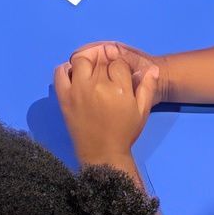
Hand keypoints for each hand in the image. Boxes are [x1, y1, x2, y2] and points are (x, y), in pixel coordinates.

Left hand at [55, 43, 161, 167]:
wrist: (103, 154)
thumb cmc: (124, 132)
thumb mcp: (142, 112)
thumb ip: (147, 88)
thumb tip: (153, 68)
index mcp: (119, 89)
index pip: (118, 62)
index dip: (120, 64)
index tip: (119, 72)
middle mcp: (97, 85)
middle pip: (100, 60)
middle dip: (105, 60)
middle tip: (106, 69)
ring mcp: (78, 90)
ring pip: (80, 60)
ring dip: (86, 60)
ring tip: (91, 68)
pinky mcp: (64, 97)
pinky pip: (60, 73)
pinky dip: (66, 69)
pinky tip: (74, 73)